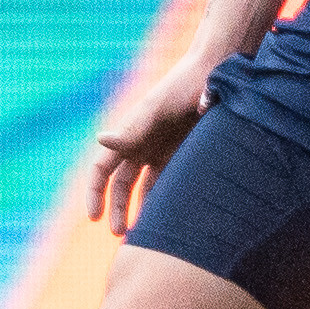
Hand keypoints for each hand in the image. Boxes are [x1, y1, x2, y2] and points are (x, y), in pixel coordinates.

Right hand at [79, 54, 219, 238]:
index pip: (101, 169)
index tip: (93, 217)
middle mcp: (141, 144)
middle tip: (120, 234)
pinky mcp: (183, 154)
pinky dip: (165, 201)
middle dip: (117, 208)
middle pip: (121, 184)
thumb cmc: (183, 86)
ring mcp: (162, 150)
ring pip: (144, 187)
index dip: (94, 193)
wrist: (216, 73)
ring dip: (141, 209)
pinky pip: (169, 183)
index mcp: (128, 134)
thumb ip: (133, 129)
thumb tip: (101, 140)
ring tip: (143, 234)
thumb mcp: (158, 109)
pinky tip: (169, 219)